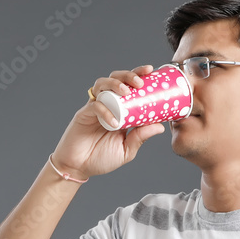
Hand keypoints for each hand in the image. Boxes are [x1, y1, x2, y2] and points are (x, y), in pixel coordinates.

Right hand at [52, 64, 165, 179]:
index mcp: (119, 109)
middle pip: (115, 78)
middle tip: (140, 82)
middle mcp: (107, 104)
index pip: (128, 86)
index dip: (138, 75)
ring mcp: (94, 107)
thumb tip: (160, 126)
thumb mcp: (127, 149)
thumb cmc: (101, 158)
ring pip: (102, 84)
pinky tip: (114, 122)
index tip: (150, 71)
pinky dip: (105, 111)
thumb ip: (140, 137)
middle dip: (128, 75)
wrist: (79, 167)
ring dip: (115, 84)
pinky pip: (94, 106)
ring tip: (126, 92)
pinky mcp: (83, 114)